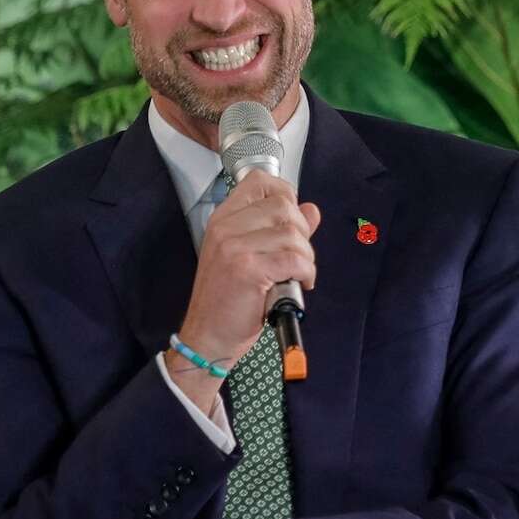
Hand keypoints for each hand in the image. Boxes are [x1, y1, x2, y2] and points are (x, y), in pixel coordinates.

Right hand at [170, 172, 320, 406]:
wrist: (207, 337)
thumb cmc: (227, 300)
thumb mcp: (249, 256)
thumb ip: (279, 229)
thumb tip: (311, 209)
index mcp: (223, 219)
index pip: (259, 182)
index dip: (285, 194)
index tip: (293, 218)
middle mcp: (226, 227)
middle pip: (283, 205)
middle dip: (302, 230)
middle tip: (298, 255)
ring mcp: (234, 247)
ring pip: (292, 233)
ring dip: (306, 256)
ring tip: (298, 273)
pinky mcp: (248, 269)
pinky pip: (294, 259)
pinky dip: (306, 272)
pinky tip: (300, 283)